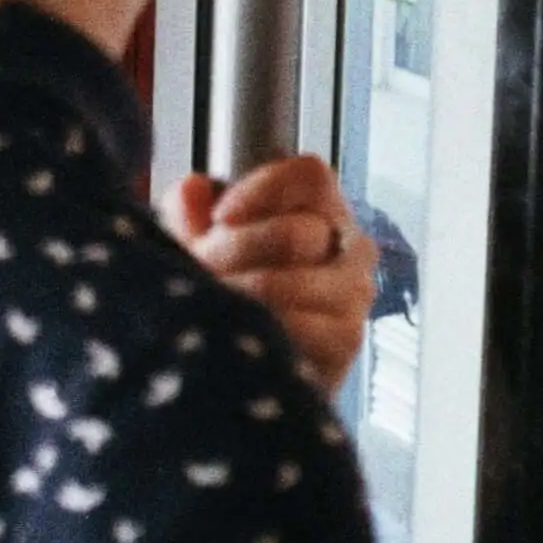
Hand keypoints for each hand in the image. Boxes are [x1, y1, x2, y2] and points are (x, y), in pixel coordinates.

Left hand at [176, 154, 375, 393]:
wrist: (255, 365)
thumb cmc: (232, 292)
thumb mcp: (202, 244)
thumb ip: (190, 214)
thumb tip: (191, 189)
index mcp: (321, 210)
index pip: (311, 176)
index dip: (262, 190)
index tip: (220, 216)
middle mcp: (349, 247)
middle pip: (293, 232)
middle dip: (231, 252)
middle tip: (200, 271)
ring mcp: (352, 293)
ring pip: (284, 281)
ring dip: (234, 294)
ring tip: (206, 303)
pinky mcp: (345, 338)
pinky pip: (295, 325)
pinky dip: (254, 327)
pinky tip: (236, 331)